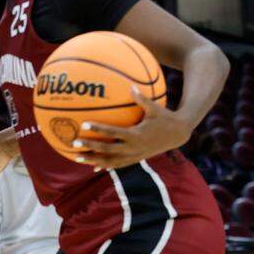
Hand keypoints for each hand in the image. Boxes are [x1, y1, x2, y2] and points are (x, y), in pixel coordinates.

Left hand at [73, 88, 191, 170]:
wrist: (178, 135)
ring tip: (77, 158)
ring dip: (94, 159)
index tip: (84, 124)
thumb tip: (131, 86)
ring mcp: (134, 155)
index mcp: (137, 135)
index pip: (113, 132)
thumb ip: (141, 98)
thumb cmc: (165, 118)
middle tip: (75, 142)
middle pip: (108, 150)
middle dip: (91, 147)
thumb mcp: (155, 108)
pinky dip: (105, 165)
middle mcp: (134, 147)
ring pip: (111, 161)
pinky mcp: (136, 159)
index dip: (98, 129)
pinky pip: (118, 164)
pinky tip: (93, 166)